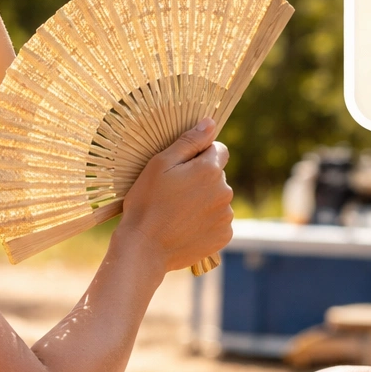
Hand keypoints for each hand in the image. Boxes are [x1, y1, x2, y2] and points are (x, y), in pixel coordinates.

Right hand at [117, 118, 233, 272]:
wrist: (144, 248)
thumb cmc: (146, 203)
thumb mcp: (160, 164)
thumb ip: (189, 141)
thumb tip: (210, 123)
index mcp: (210, 170)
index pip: (217, 150)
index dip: (198, 156)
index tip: (180, 170)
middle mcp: (225, 191)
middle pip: (217, 176)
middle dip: (201, 180)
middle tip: (173, 194)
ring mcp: (226, 216)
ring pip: (217, 199)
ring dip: (203, 202)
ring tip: (177, 213)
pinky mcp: (223, 236)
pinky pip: (218, 221)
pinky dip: (205, 222)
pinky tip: (185, 227)